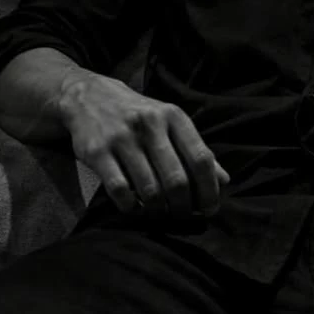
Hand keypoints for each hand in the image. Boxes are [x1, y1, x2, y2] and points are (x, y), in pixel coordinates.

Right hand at [58, 70, 229, 217]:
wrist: (89, 96)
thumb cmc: (140, 115)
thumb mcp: (171, 123)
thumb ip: (196, 150)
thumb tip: (223, 181)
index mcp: (174, 116)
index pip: (201, 158)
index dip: (209, 190)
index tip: (210, 209)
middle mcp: (150, 124)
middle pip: (176, 180)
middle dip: (183, 207)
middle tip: (182, 216)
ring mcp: (122, 137)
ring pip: (149, 189)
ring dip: (158, 210)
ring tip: (160, 213)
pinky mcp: (97, 151)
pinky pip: (120, 190)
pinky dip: (130, 206)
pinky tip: (134, 207)